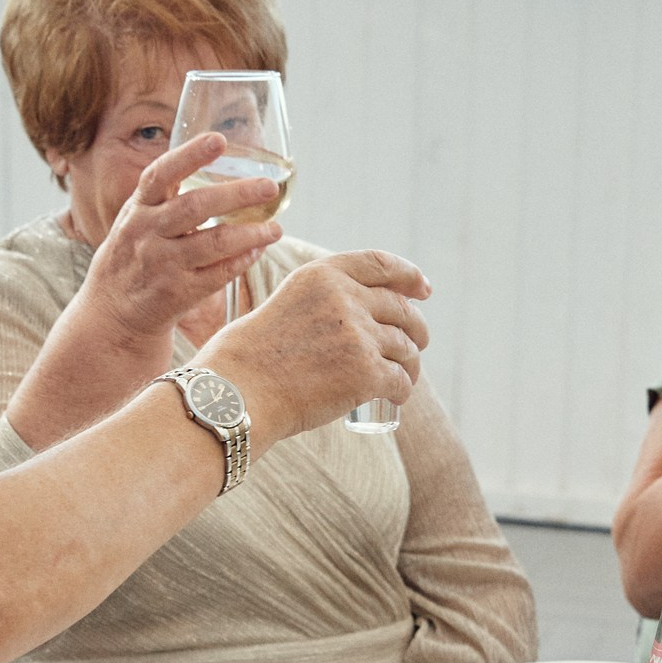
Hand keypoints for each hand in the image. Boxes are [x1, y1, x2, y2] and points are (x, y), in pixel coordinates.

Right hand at [80, 133, 282, 348]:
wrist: (111, 312)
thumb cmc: (132, 255)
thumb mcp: (135, 219)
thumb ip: (164, 195)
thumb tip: (210, 160)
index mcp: (138, 208)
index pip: (161, 174)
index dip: (190, 155)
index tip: (219, 140)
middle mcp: (147, 233)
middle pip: (196, 206)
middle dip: (237, 194)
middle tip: (269, 187)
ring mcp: (163, 264)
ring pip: (213, 243)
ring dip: (251, 234)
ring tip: (276, 229)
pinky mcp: (177, 293)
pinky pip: (218, 274)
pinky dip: (242, 260)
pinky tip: (258, 250)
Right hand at [202, 251, 432, 443]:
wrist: (237, 393)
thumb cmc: (250, 357)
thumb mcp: (286, 304)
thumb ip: (322, 301)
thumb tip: (364, 315)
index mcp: (323, 274)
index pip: (381, 265)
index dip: (409, 276)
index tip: (424, 289)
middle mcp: (346, 298)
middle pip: (402, 310)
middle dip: (416, 327)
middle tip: (418, 343)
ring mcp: (359, 335)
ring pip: (406, 348)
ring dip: (410, 364)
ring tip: (404, 377)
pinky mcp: (367, 372)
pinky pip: (400, 381)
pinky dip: (401, 390)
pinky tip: (394, 398)